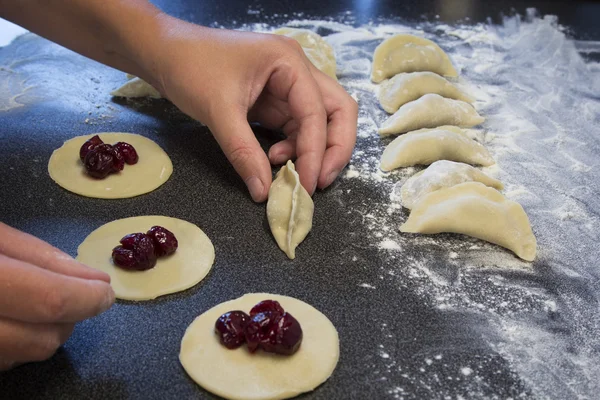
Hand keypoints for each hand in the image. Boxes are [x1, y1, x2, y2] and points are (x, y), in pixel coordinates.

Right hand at [0, 223, 113, 370]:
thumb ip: (40, 255)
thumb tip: (91, 278)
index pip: (50, 300)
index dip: (87, 297)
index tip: (106, 291)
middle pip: (44, 338)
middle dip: (72, 315)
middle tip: (79, 293)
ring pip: (28, 355)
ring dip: (46, 329)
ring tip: (37, 298)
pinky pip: (6, 360)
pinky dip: (21, 339)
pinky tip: (13, 314)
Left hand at [145, 19, 357, 201]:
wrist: (163, 53)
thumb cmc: (189, 67)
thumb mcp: (218, 110)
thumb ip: (244, 152)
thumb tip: (264, 191)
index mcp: (289, 62)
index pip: (318, 112)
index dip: (315, 152)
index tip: (307, 185)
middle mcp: (297, 71)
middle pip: (337, 111)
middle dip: (333, 148)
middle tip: (319, 181)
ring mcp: (288, 86)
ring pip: (321, 122)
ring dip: (313, 151)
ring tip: (291, 173)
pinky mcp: (275, 101)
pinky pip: (297, 128)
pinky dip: (294, 147)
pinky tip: (275, 160)